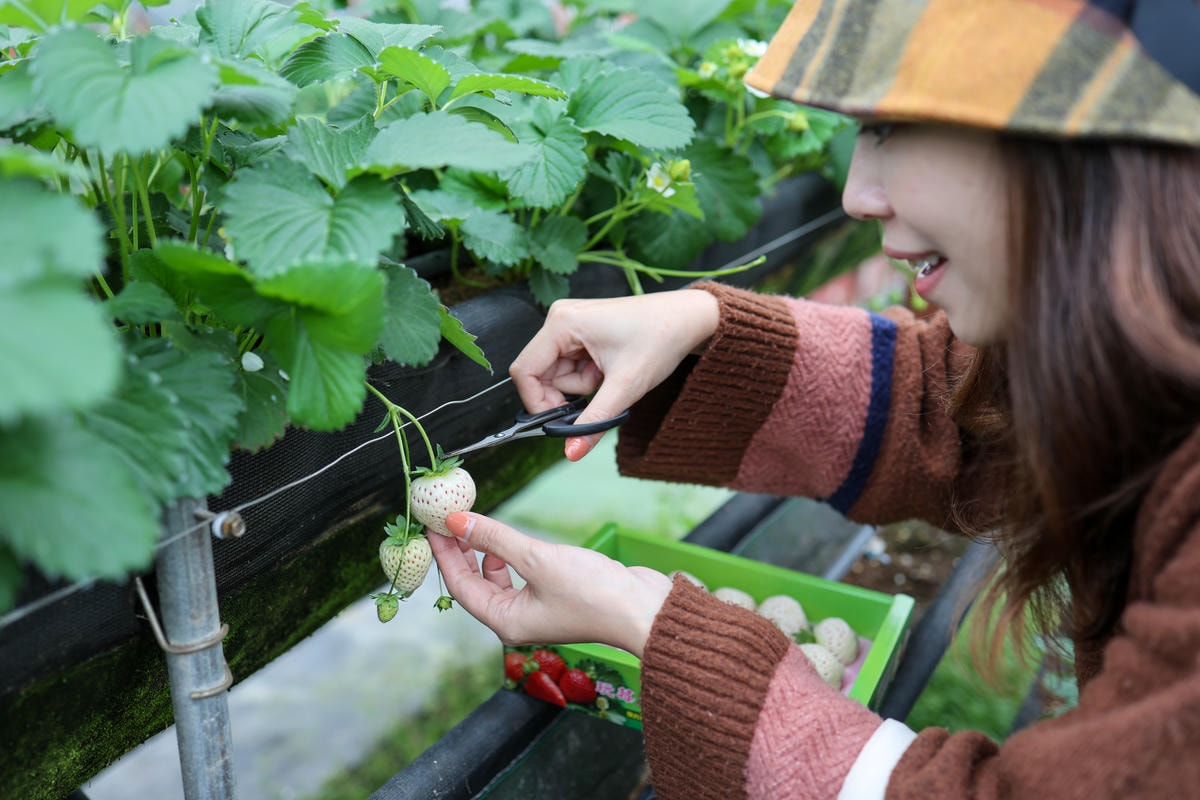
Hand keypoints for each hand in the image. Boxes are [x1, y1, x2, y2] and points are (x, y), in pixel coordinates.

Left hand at [429, 512, 673, 657]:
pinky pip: (520, 575)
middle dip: (461, 552)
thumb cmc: (594, 594)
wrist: (644, 609)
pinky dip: (509, 557)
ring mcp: (537, 610)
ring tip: (476, 527)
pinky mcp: (556, 596)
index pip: (460, 586)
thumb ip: (495, 538)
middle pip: (475, 584)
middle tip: (448, 520)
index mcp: (506, 621)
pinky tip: (511, 540)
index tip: (432, 525)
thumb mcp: (537, 559)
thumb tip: (456, 521)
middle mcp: (518, 620)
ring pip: (497, 580)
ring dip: (485, 554)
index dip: (444, 554)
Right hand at [509, 289, 719, 459]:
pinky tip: (610, 370)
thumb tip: (571, 453)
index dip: (537, 403)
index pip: (525, 371)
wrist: (689, 319)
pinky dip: (589, 377)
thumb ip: (594, 421)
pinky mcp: (580, 331)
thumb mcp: (626, 387)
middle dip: (566, 395)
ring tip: (611, 377)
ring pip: (557, 374)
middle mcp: (560, 318)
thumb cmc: (660, 339)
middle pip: (540, 374)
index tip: (561, 422)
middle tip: (597, 400)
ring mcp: (570, 324)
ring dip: (581, 387)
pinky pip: (570, 366)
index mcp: (562, 322)